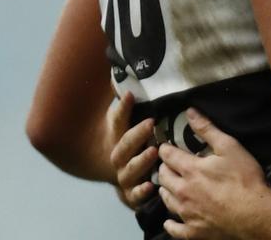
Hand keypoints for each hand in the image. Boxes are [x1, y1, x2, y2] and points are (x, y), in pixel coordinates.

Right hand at [106, 92, 157, 209]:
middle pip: (123, 146)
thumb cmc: (129, 143)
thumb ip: (127, 103)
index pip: (117, 121)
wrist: (117, 175)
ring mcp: (123, 176)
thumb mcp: (127, 122)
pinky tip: (150, 186)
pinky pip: (134, 196)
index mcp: (117, 137)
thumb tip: (126, 75)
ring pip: (129, 170)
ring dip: (140, 161)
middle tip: (150, 123)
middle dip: (136, 135)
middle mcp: (118, 157)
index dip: (123, 108)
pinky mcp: (131, 195)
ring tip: (154, 151)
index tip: (131, 95)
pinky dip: (141, 192)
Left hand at [158, 108, 270, 239]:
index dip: (166, 149)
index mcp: (190, 169)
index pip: (167, 155)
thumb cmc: (244, 178)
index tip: (166, 146)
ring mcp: (186, 213)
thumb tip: (191, 112)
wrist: (254, 213)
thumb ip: (207, 129)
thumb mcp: (229, 146)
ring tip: (170, 186)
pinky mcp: (192, 231)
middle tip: (169, 165)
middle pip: (163, 177)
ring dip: (166, 191)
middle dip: (164, 169)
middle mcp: (182, 191)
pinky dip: (170, 224)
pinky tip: (171, 220)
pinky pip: (174, 228)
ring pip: (166, 200)